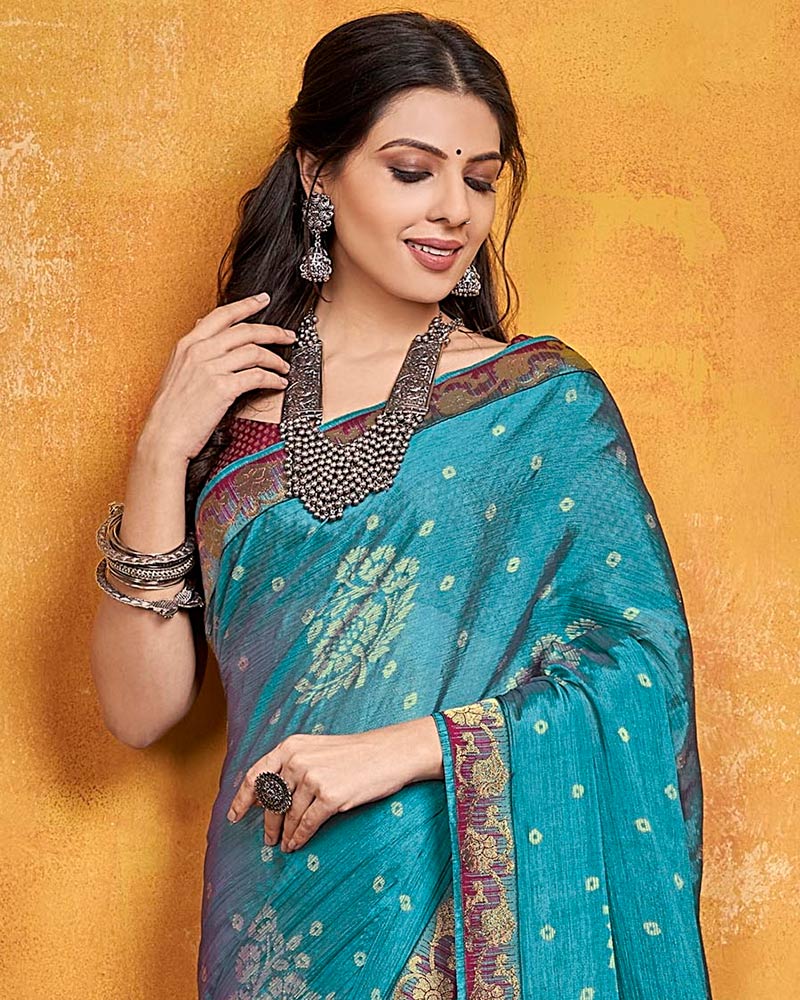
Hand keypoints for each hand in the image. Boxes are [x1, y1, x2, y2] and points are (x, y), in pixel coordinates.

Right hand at [138, 292, 297, 462]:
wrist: (164, 436)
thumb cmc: (171, 409)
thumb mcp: (176, 370)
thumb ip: (192, 349)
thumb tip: (201, 325)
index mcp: (188, 344)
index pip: (222, 315)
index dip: (246, 305)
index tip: (263, 299)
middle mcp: (199, 351)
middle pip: (245, 331)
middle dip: (273, 331)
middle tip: (289, 336)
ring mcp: (210, 368)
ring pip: (254, 352)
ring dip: (276, 359)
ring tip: (284, 367)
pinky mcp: (222, 388)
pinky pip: (257, 376)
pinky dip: (273, 379)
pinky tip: (279, 383)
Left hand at [226, 716, 441, 851]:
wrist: (389, 753)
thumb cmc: (354, 753)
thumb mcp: (317, 749)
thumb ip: (292, 766)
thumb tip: (269, 796)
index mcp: (291, 746)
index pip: (256, 775)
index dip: (242, 799)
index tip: (234, 816)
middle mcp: (298, 760)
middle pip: (271, 800)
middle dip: (268, 823)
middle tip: (267, 839)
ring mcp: (313, 778)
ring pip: (289, 815)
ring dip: (285, 834)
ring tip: (284, 844)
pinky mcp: (330, 797)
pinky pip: (306, 824)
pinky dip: (299, 837)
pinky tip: (296, 844)